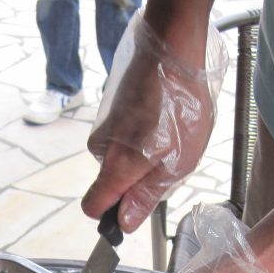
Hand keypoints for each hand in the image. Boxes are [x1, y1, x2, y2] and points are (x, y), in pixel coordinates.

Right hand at [81, 12, 227, 232]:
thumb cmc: (180, 105)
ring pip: (120, 159)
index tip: (133, 210)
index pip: (92, 207)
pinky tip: (165, 119)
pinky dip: (143, 135)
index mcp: (116, 167)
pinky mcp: (111, 112)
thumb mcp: (177, 163)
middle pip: (111, 183)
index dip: (112, 215)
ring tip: (172, 134)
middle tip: (170, 159)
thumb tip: (124, 223)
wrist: (173, 49)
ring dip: (145, 155)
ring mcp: (104, 128)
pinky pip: (124, 138)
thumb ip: (147, 196)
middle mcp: (102, 149)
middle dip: (138, 180)